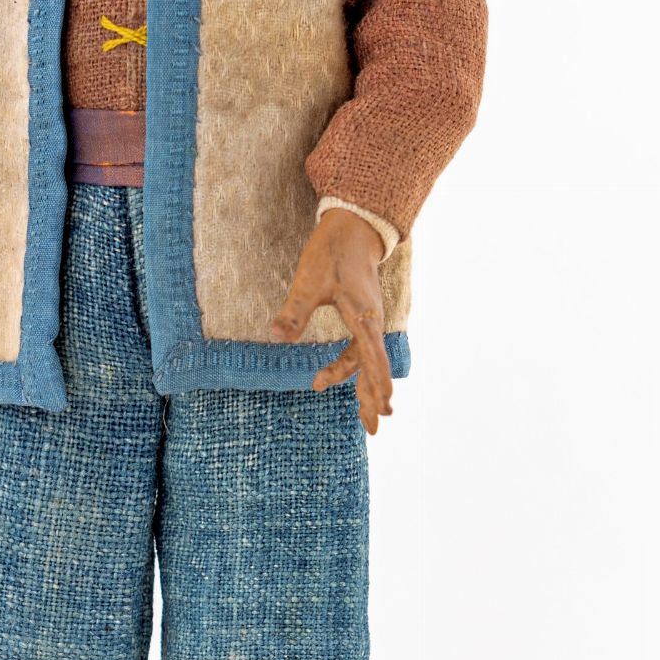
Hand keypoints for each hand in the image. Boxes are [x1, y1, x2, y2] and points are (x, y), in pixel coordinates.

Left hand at [269, 209, 393, 434]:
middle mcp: (371, 322)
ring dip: (366, 389)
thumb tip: (276, 335)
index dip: (375, 380)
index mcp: (361, 315)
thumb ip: (295, 311)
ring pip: (369, 362)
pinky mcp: (364, 319)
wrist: (353, 231)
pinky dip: (362, 372)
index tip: (383, 403)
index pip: (370, 354)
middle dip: (373, 397)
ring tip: (368, 417)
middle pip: (373, 366)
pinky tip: (360, 387)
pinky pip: (365, 352)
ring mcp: (369, 321)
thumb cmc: (331, 254)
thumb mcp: (308, 281)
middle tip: (374, 428)